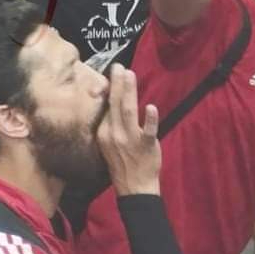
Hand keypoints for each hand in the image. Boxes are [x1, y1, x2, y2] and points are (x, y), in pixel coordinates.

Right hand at [97, 64, 159, 195]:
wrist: (134, 187)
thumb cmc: (121, 164)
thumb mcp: (107, 143)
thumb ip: (109, 124)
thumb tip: (111, 105)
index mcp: (103, 131)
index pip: (106, 106)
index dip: (110, 88)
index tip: (113, 73)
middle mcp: (113, 132)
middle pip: (114, 103)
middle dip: (117, 83)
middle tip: (118, 66)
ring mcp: (129, 139)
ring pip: (127, 110)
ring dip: (129, 91)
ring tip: (130, 74)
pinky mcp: (145, 146)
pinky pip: (148, 131)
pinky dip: (150, 120)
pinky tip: (151, 107)